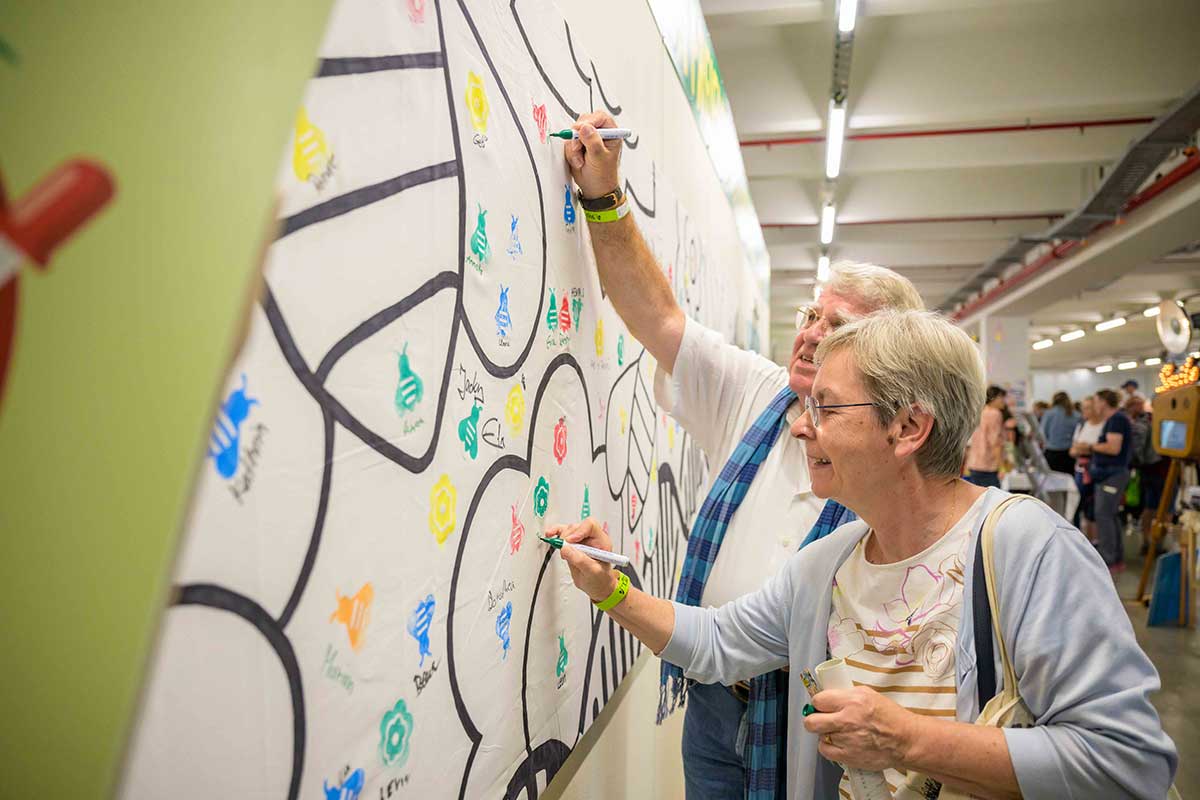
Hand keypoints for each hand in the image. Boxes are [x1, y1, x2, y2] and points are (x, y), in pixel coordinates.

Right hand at [547, 518, 616, 601]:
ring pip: (568, 530)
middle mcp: (591, 538)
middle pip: (577, 527)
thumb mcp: (593, 572)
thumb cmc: (600, 579)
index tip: (571, 541)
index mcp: (601, 541)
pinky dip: (555, 533)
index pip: (590, 526)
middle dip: (567, 537)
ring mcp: (581, 540)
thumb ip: (580, 560)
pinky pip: (562, 533)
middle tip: (564, 550)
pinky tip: (549, 535)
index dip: (579, 531)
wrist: (597, 586)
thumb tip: (565, 548)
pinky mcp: (572, 544)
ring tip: (560, 549)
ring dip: (560, 538)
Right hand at [564, 111, 621, 199]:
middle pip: (584, 122)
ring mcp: (588, 139)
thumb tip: (585, 127)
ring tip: (581, 161)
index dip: (589, 121)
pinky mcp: (578, 146)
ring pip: (574, 133)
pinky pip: (569, 143)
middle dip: (578, 136)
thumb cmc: (603, 176)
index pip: (599, 117)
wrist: (595, 190)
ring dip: (574, 148)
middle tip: (578, 148)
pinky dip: (571, 153)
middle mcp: (599, 134)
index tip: (581, 130)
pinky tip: (578, 162)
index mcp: (611, 133)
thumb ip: (593, 142)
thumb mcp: (599, 158)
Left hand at [802, 686, 919, 771]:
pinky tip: (838, 742)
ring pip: (819, 736)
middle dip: (813, 719)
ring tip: (837, 731)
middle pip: (811, 721)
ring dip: (825, 733)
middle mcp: (847, 720)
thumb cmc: (889, 717)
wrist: (905, 740)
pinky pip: (825, 751)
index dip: (818, 703)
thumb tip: (826, 697)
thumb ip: (845, 695)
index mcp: (852, 701)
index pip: (818, 700)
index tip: (821, 705)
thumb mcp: (868, 694)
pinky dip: (829, 747)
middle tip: (820, 719)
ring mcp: (847, 740)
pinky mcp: (849, 756)